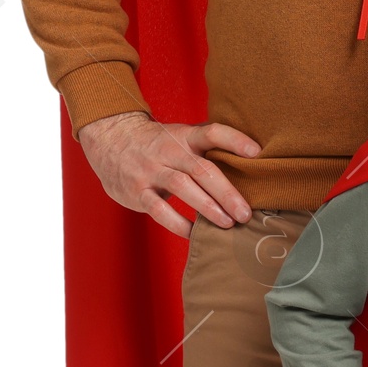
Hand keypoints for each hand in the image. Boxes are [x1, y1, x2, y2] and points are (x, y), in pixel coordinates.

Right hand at [77, 111, 262, 237]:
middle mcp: (169, 151)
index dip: (235, 140)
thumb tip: (252, 165)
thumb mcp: (181, 136)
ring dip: (207, 207)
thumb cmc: (159, 143)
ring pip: (182, 187)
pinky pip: (158, 209)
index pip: (212, 132)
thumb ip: (208, 148)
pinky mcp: (137, 191)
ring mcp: (151, 171)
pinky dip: (177, 223)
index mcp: (184, 136)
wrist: (110, 139)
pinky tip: (194, 234)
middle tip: (246, 212)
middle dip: (227, 192)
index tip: (257, 153)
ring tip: (228, 223)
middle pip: (202, 168)